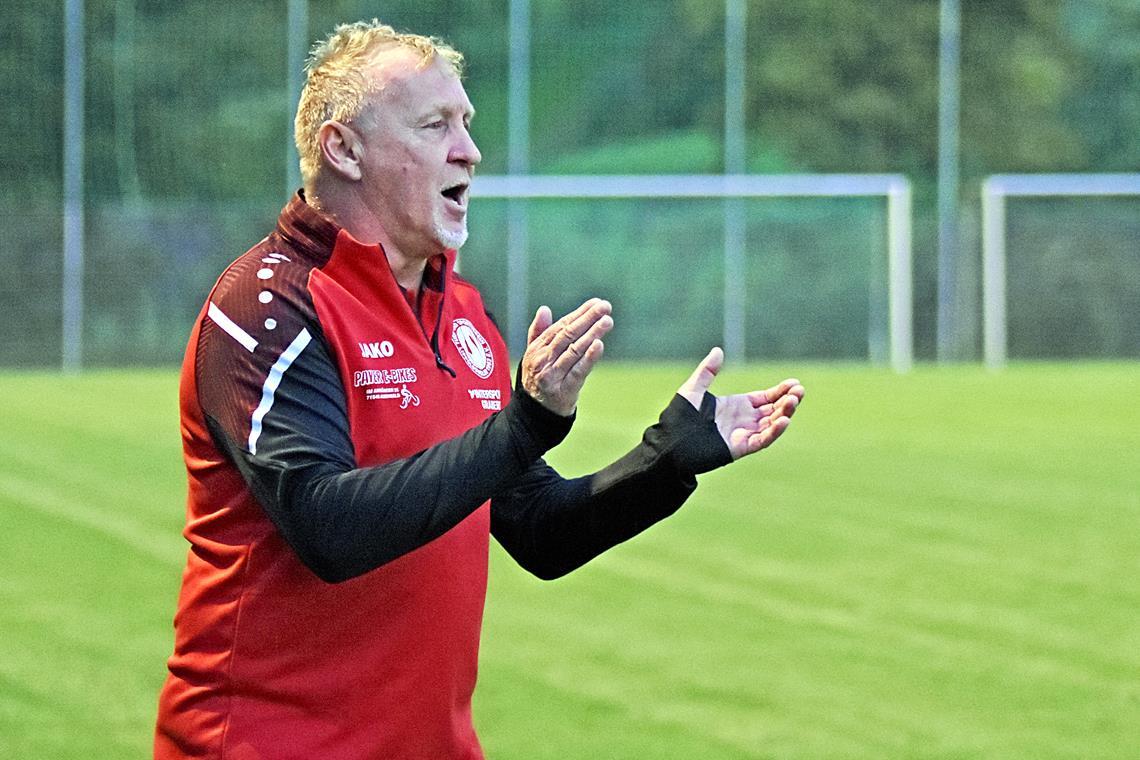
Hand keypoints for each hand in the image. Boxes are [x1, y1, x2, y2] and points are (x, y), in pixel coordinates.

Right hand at [521, 298, 613, 415]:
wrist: (535, 414)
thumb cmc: (538, 380)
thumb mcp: (533, 355)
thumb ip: (539, 332)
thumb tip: (544, 309)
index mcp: (537, 349)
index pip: (560, 327)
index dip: (579, 313)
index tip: (595, 303)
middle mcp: (543, 360)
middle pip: (568, 335)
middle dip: (588, 319)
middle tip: (604, 307)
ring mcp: (553, 376)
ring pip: (575, 350)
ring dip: (592, 333)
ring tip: (607, 321)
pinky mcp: (564, 390)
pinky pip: (578, 371)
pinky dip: (589, 357)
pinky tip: (599, 344)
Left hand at [677, 347, 803, 459]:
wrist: (671, 443)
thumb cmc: (680, 417)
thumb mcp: (694, 389)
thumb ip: (707, 371)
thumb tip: (718, 350)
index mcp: (737, 407)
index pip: (765, 398)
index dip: (780, 391)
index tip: (794, 383)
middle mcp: (744, 421)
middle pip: (773, 410)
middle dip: (788, 400)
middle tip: (800, 390)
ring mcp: (744, 434)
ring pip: (771, 424)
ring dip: (785, 413)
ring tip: (794, 400)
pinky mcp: (741, 447)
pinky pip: (762, 440)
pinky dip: (774, 431)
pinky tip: (784, 420)